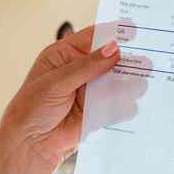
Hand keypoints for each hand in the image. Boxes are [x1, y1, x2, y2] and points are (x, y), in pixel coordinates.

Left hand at [0, 22, 147, 172]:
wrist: (29, 144)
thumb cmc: (30, 109)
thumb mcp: (55, 83)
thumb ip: (86, 67)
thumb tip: (113, 49)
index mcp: (64, 55)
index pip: (92, 37)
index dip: (112, 32)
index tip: (132, 29)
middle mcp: (80, 71)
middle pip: (109, 60)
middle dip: (126, 61)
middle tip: (144, 62)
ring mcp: (90, 91)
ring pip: (117, 82)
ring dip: (129, 83)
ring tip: (138, 85)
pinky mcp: (98, 111)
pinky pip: (117, 105)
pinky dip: (125, 105)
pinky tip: (128, 105)